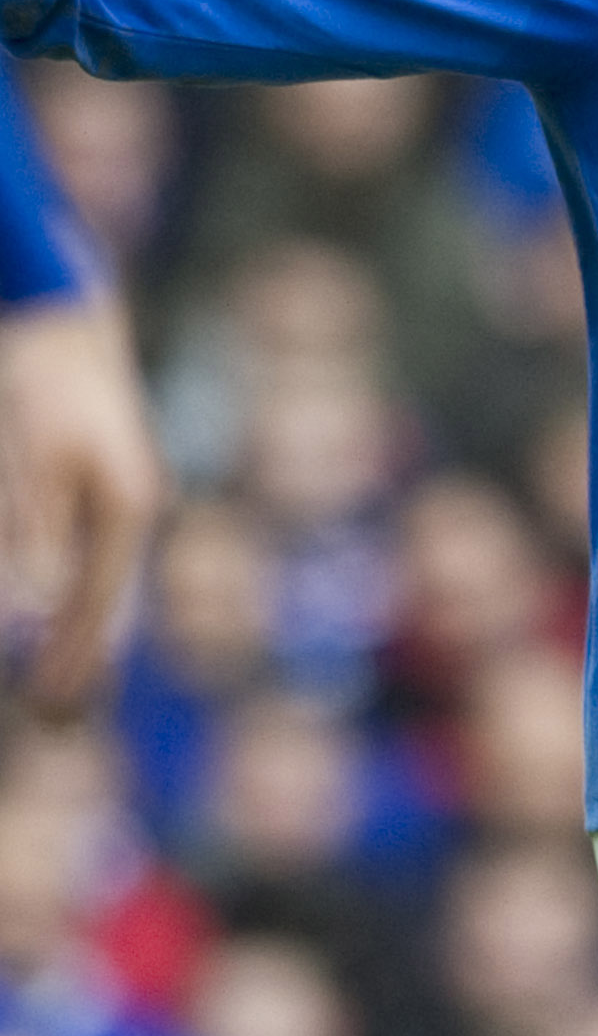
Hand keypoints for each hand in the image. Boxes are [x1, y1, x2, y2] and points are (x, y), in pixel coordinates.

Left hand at [0, 296, 163, 713]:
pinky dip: (75, 596)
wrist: (58, 317)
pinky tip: (53, 612)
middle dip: (81, 662)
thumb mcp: (28, 462)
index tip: (47, 712)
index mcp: (125, 512)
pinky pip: (91, 558)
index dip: (72, 664)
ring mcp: (121, 498)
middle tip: (53, 718)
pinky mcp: (101, 487)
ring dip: (78, 634)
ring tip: (53, 685)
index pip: (99, 608)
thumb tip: (26, 613)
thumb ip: (29, 538)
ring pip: (103, 584)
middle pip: (111, 603)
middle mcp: (132, 511)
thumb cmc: (37, 385)